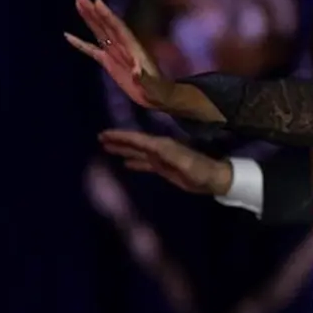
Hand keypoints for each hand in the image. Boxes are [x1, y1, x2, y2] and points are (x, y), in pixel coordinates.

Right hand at [65, 0, 172, 108]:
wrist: (158, 96)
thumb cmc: (157, 90)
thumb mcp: (152, 85)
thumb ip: (144, 78)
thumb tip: (136, 71)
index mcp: (132, 48)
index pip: (117, 28)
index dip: (107, 15)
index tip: (97, 1)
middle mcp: (122, 46)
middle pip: (105, 24)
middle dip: (93, 9)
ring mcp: (114, 53)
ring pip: (98, 31)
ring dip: (88, 17)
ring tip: (77, 2)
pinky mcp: (109, 62)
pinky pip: (91, 50)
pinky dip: (80, 43)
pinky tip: (67, 36)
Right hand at [99, 129, 232, 195]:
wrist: (213, 178)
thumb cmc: (200, 170)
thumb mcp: (185, 162)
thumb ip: (168, 154)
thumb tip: (150, 146)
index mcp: (163, 145)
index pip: (138, 139)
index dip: (121, 136)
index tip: (104, 134)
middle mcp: (160, 148)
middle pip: (135, 142)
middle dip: (118, 140)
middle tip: (100, 137)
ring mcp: (161, 158)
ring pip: (138, 151)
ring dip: (123, 149)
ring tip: (106, 148)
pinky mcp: (164, 167)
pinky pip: (144, 163)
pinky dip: (134, 161)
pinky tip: (125, 163)